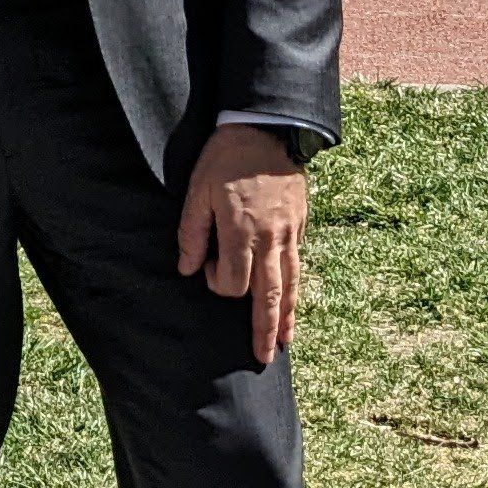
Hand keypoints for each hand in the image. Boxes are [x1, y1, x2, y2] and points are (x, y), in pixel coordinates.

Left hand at [176, 123, 311, 365]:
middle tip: (263, 358)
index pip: (232, 282)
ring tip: (284, 343)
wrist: (266, 128)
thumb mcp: (197, 190)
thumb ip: (192, 233)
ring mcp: (288, 233)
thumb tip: (188, 270)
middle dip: (264, 329)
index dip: (217, 283)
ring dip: (287, 317)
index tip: (207, 266)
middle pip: (268, 295)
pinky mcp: (299, 225)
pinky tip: (295, 304)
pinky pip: (298, 265)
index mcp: (240, 231)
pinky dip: (297, 290)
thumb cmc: (225, 158)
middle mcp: (269, 238)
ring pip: (289, 284)